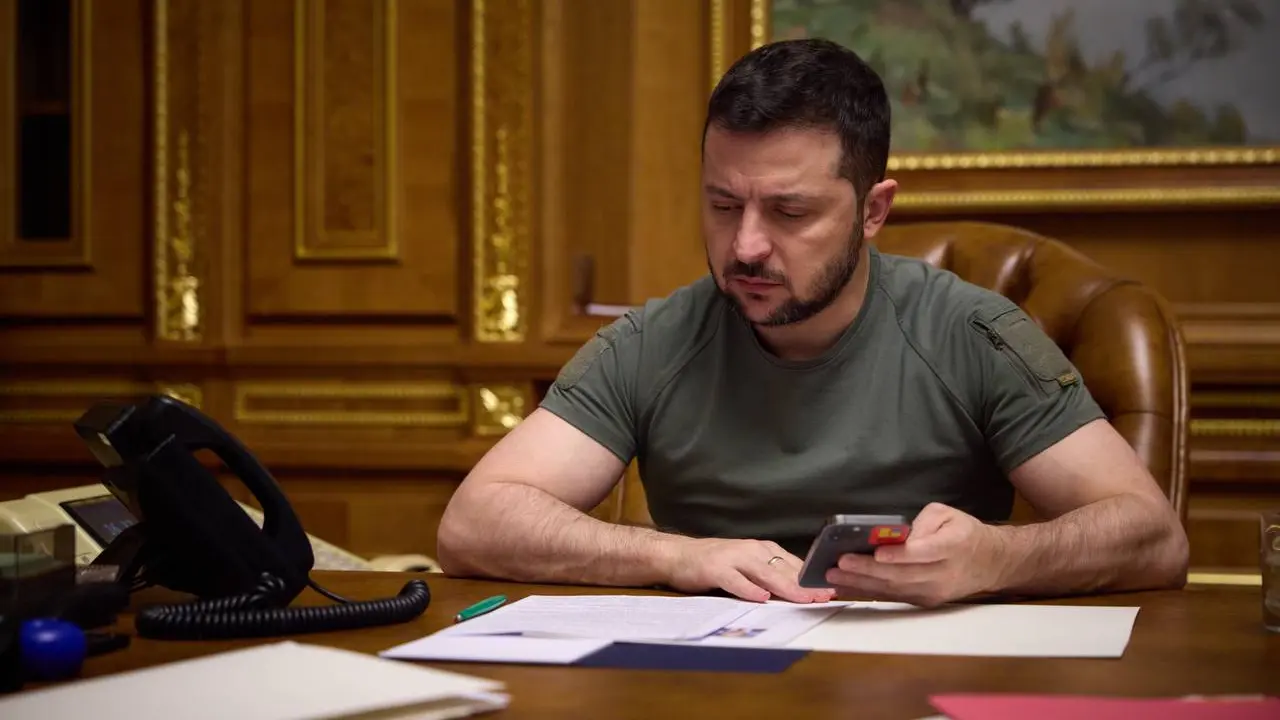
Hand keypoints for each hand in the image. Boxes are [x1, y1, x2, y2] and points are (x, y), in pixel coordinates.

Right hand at [663, 537, 836, 603]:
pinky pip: (735, 580)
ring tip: (803, 598)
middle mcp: (751, 550)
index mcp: (762, 550)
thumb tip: (797, 591)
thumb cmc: (715, 563)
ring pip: (765, 574)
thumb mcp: (746, 566)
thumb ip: (769, 576)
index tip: (830, 590)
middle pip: (784, 569)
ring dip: (786, 587)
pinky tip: (761, 598)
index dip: (812, 578)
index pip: (793, 565)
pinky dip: (749, 589)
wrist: (678, 555)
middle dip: (806, 584)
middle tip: (824, 596)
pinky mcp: (715, 568)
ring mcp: (733, 558)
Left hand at [826, 503, 1004, 607]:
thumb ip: (924, 522)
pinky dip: (868, 592)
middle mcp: (943, 574)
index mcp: (952, 546)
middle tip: (840, 563)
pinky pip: (893, 597)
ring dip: (861, 584)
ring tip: (834, 576)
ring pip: (894, 590)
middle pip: (902, 575)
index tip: (877, 551)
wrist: (989, 563)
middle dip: (868, 570)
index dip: (899, 554)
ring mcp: (934, 592)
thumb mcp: (948, 514)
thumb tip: (898, 535)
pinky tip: (847, 586)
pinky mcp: (925, 602)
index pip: (923, 553)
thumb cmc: (963, 533)